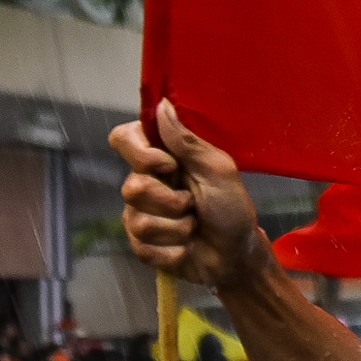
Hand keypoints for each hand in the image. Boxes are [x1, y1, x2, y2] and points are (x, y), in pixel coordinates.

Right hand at [111, 102, 268, 289]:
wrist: (237, 255)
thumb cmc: (232, 208)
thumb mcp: (219, 170)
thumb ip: (188, 141)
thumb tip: (162, 105)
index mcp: (161, 158)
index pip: (123, 139)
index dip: (140, 154)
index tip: (169, 165)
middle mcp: (145, 182)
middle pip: (130, 187)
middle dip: (171, 202)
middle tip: (194, 205)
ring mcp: (140, 214)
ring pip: (138, 221)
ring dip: (177, 229)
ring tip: (195, 227)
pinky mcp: (141, 244)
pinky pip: (143, 248)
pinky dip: (173, 251)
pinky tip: (186, 248)